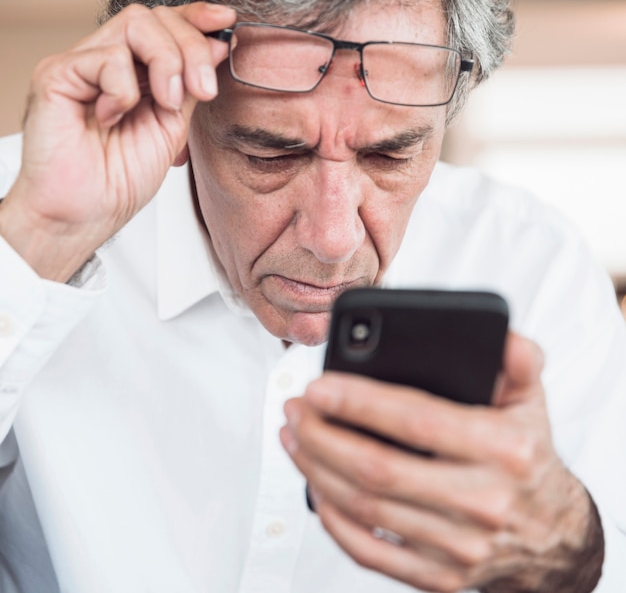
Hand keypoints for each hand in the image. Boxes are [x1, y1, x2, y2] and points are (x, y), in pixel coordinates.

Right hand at [0, 2, 235, 281]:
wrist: (87, 214)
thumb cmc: (121, 180)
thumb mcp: (172, 128)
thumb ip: (189, 87)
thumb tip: (216, 46)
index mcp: (133, 73)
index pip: (164, 25)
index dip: (195, 18)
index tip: (227, 22)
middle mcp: (106, 62)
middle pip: (154, 18)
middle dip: (190, 48)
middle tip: (204, 89)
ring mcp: (81, 66)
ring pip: (135, 24)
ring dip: (165, 63)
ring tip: (165, 104)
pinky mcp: (57, 75)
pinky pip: (106, 57)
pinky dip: (124, 90)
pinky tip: (113, 117)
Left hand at [281, 333, 602, 591]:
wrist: (553, 534)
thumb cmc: (527, 459)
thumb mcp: (530, 401)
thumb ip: (516, 360)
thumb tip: (499, 334)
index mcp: (504, 449)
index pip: (416, 419)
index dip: (359, 402)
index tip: (318, 387)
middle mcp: (482, 501)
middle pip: (377, 469)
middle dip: (321, 435)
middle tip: (295, 409)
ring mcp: (460, 547)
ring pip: (365, 508)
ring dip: (316, 469)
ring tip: (293, 437)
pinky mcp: (439, 577)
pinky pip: (369, 552)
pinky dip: (333, 519)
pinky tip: (315, 486)